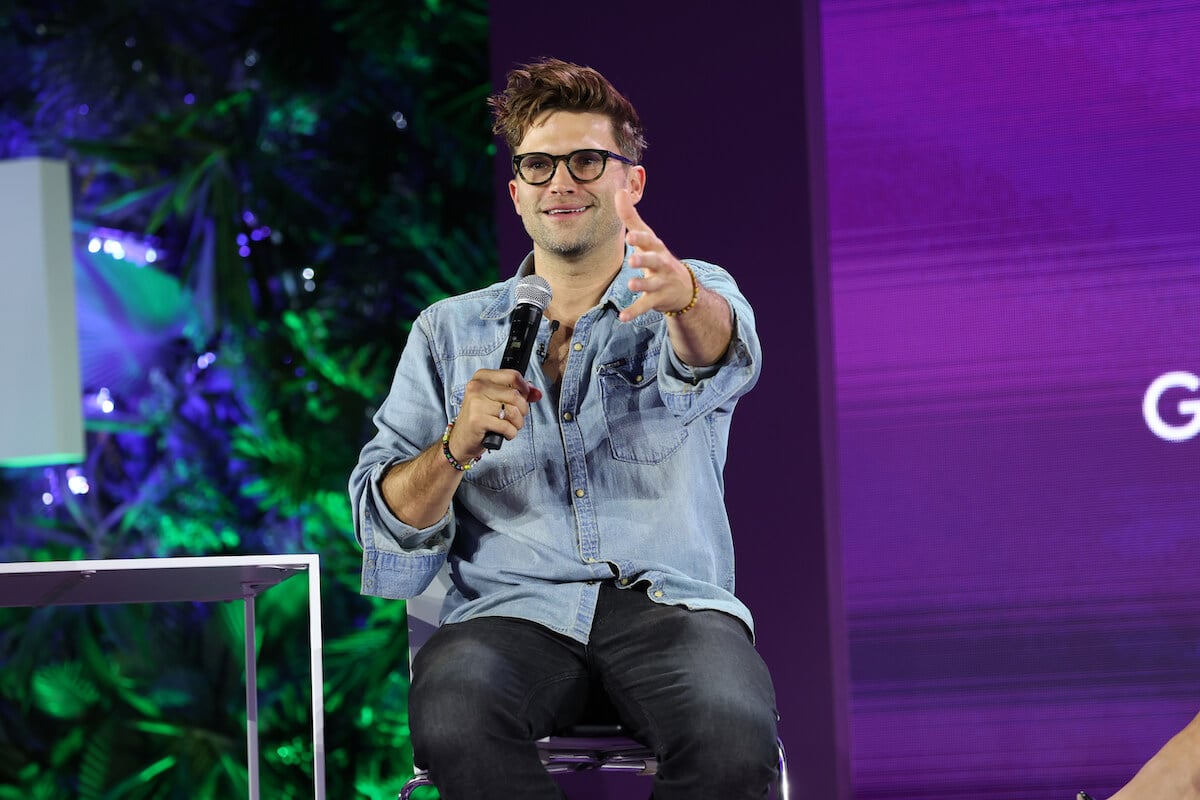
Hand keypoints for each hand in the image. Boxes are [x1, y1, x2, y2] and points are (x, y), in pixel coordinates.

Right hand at [447, 369, 542, 460]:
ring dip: (518, 424)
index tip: (525, 397)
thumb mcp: (496, 400)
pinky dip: (511, 433)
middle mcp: (477, 387)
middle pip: (516, 395)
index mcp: (482, 377)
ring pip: (514, 411)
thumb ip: (517, 393)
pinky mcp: (478, 420)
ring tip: (510, 427)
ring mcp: (476, 403)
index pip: (513, 375)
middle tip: (516, 418)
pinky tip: (504, 434)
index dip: (525, 389)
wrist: (460, 440)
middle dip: (523, 410)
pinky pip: (507, 426)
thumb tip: (536, 393)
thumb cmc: (480, 419)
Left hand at [616, 189, 695, 321]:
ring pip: (651, 284)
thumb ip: (631, 217)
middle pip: (653, 261)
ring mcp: (660, 283)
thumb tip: (620, 191)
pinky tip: (622, 318)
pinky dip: (634, 312)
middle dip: (644, 260)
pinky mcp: (657, 300)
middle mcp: (660, 264)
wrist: (683, 288)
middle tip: (632, 260)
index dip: (640, 239)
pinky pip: (645, 306)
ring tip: (630, 284)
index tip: (630, 236)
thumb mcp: (647, 237)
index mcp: (655, 248)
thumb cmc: (657, 257)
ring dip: (641, 284)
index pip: (649, 240)